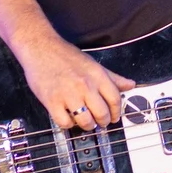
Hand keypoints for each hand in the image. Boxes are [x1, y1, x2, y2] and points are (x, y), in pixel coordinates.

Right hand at [9, 27, 135, 130]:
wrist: (41, 47)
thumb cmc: (65, 55)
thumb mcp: (93, 63)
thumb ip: (112, 77)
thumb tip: (130, 85)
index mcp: (97, 75)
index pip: (115, 99)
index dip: (117, 112)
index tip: (114, 117)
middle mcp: (85, 85)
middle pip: (102, 113)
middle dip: (103, 122)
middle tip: (100, 122)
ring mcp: (68, 95)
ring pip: (85, 121)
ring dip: (87, 125)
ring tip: (85, 121)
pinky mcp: (52, 102)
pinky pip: (65, 123)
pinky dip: (68, 124)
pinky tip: (68, 117)